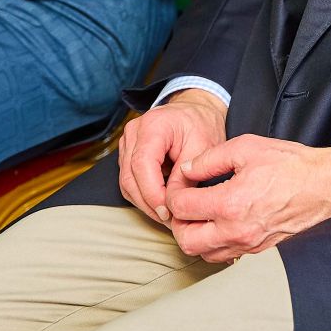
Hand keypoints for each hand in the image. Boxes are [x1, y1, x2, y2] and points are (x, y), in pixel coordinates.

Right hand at [118, 90, 229, 223]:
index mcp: (154, 125)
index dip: (153, 193)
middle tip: (170, 220)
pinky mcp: (128, 153)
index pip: (142, 165)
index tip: (168, 212)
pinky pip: (129, 181)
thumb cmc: (202, 124)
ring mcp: (128, 142)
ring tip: (167, 215)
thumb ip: (185, 176)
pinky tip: (160, 203)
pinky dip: (143, 196)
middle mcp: (134, 132)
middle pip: (130, 177)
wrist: (196, 110)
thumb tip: (172, 204)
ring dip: (145, 203)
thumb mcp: (203, 148)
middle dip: (149, 203)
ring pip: (127, 183)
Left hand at [162, 135, 330, 261]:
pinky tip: (218, 225)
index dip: (174, 193)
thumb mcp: (247, 148)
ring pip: (203, 254)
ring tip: (199, 215)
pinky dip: (213, 245)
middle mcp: (236, 230)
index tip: (181, 183)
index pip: (182, 208)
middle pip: (186, 240)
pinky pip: (224, 256)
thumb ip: (210, 158)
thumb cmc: (290, 164)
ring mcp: (248, 244)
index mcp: (231, 203)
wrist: (324, 186)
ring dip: (194, 236)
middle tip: (184, 204)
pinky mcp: (258, 251)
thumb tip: (187, 169)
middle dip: (178, 222)